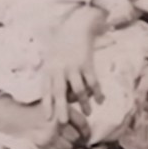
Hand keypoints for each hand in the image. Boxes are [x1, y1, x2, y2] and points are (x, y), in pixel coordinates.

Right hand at [14, 103, 87, 148]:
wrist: (16, 116)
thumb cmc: (37, 109)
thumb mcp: (54, 104)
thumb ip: (68, 112)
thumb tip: (85, 129)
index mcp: (61, 110)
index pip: (82, 123)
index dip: (87, 131)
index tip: (87, 135)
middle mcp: (56, 123)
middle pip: (76, 138)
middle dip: (77, 140)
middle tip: (76, 140)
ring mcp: (49, 136)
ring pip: (68, 147)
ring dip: (68, 147)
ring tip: (64, 143)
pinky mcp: (42, 145)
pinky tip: (54, 146)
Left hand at [40, 9, 101, 131]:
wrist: (76, 25)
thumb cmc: (62, 43)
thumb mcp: (51, 58)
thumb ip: (52, 75)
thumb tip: (56, 95)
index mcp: (49, 69)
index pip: (47, 90)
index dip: (47, 104)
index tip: (47, 118)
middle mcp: (60, 69)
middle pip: (60, 92)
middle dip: (61, 108)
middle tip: (63, 123)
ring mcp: (73, 67)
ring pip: (78, 90)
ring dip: (84, 103)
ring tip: (88, 113)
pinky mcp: (86, 63)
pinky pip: (92, 81)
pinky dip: (97, 92)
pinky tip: (100, 100)